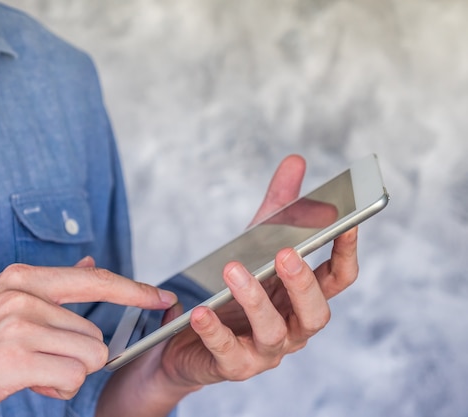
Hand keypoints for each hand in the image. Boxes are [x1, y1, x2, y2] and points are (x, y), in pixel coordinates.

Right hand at [0, 258, 176, 416]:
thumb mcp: (6, 308)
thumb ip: (53, 288)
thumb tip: (90, 262)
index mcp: (23, 278)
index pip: (96, 280)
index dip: (134, 290)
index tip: (163, 296)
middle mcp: (22, 293)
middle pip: (96, 335)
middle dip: (75, 359)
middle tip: (34, 365)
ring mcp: (18, 322)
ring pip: (89, 358)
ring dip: (64, 376)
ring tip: (24, 374)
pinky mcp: (14, 356)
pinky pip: (73, 377)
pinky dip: (55, 390)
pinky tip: (23, 385)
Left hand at [97, 155, 358, 416]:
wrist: (183, 339)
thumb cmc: (228, 290)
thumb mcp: (251, 244)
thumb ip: (276, 207)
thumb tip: (296, 161)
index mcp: (301, 297)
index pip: (337, 279)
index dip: (346, 253)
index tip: (348, 221)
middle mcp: (292, 328)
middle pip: (315, 312)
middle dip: (303, 282)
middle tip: (285, 253)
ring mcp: (265, 352)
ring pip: (273, 331)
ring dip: (255, 299)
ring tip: (233, 270)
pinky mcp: (233, 366)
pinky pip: (227, 352)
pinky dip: (215, 331)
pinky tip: (200, 311)